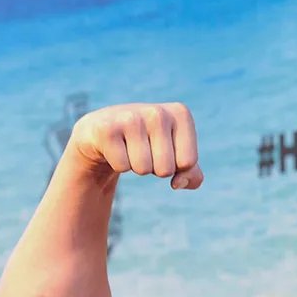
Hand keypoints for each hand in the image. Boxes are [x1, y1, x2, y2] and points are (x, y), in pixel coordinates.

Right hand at [68, 103, 203, 188]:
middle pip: (166, 169)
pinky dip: (118, 164)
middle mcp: (157, 112)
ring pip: (143, 169)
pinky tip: (114, 147)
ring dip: (136, 166)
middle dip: (155, 168)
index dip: (176, 165)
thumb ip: (192, 175)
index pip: (188, 162)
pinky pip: (122, 166)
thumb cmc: (150, 145)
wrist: (105, 132)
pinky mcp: (106, 129)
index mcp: (180, 114)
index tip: (163, 149)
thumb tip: (177, 183)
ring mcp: (130, 118)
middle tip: (144, 150)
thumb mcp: (177, 157)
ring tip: (129, 148)